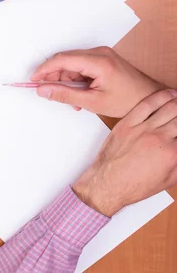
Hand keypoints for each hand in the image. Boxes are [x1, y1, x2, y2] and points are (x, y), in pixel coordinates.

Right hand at [31, 47, 163, 116]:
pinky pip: (80, 66)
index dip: (44, 70)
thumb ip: (64, 95)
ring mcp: (101, 55)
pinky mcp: (102, 60)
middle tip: (48, 92)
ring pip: (71, 64)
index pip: (62, 60)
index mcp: (98, 61)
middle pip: (65, 60)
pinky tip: (79, 94)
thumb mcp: (92, 102)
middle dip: (54, 77)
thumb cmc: (129, 101)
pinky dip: (75, 80)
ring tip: (71, 100)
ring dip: (66, 81)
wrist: (151, 99)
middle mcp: (99, 53)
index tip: (33, 80)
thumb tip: (43, 90)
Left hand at [72, 89, 176, 215]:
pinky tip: (168, 94)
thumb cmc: (136, 185)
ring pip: (168, 108)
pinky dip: (159, 97)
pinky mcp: (126, 124)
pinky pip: (145, 105)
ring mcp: (141, 129)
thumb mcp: (170, 179)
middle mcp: (159, 138)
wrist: (108, 184)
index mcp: (172, 153)